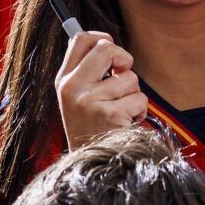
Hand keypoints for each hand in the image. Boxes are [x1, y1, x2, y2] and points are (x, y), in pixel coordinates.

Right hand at [55, 30, 145, 149]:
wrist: (89, 165)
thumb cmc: (90, 129)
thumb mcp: (77, 98)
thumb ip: (87, 71)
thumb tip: (103, 41)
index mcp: (64, 80)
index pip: (80, 39)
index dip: (101, 38)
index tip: (112, 53)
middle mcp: (73, 87)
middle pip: (107, 48)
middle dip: (124, 60)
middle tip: (122, 76)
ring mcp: (90, 101)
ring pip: (130, 78)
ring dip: (133, 95)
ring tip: (120, 112)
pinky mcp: (109, 114)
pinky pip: (139, 98)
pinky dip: (139, 111)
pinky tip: (126, 123)